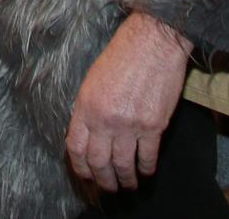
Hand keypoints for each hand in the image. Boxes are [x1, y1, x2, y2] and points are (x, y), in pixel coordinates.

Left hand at [66, 11, 191, 192]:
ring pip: (123, 165)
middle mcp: (105, 119)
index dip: (80, 166)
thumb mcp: (93, 80)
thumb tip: (89, 134)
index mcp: (86, 106)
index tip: (86, 174)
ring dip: (125, 179)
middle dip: (103, 179)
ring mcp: (129, 124)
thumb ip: (89, 109)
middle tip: (108, 187)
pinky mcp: (153, 125)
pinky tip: (146, 171)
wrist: (153, 42)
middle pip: (98, 161)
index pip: (76, 147)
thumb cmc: (122, 55)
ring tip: (128, 185)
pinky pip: (147, 157)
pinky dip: (146, 168)